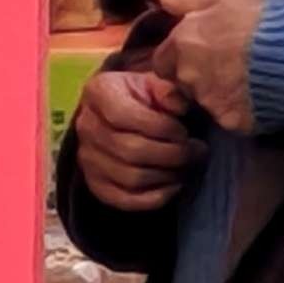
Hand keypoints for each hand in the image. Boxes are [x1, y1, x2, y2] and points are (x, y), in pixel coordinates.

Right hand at [71, 68, 203, 211]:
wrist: (126, 111)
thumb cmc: (147, 95)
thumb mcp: (159, 82)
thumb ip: (169, 90)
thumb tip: (178, 106)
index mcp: (99, 93)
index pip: (124, 116)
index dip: (161, 127)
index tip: (184, 130)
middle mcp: (86, 127)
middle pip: (131, 150)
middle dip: (173, 153)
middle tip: (197, 150)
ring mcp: (87, 158)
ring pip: (131, 177)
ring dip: (168, 175)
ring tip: (188, 165)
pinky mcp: (95, 184)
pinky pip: (124, 200)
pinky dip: (155, 197)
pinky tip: (175, 185)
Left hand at [149, 0, 269, 134]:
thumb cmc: (261, 18)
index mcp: (182, 45)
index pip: (162, 61)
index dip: (181, 57)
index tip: (203, 52)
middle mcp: (187, 76)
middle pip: (183, 82)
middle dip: (199, 76)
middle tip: (230, 65)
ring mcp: (208, 101)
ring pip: (206, 100)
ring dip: (220, 92)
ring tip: (250, 79)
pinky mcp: (231, 120)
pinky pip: (231, 116)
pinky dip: (241, 109)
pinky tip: (260, 96)